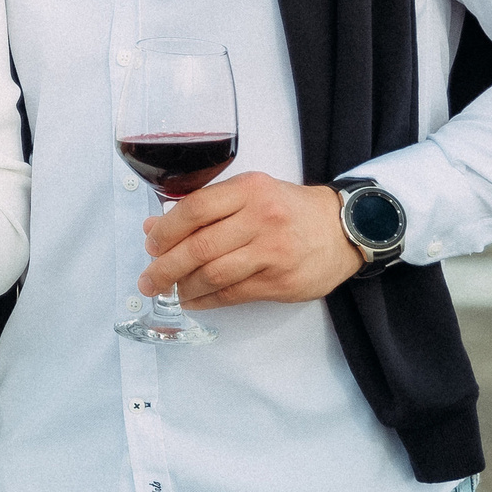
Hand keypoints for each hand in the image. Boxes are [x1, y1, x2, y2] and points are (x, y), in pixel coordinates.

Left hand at [139, 174, 364, 308]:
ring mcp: (273, 252)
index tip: (150, 245)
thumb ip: (204, 209)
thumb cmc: (288, 209)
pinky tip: (192, 301)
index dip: (165, 231)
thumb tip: (154, 228)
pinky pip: (233, 294)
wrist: (343, 228)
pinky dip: (206, 300)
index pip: (194, 209)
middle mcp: (261, 218)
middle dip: (165, 267)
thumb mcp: (249, 194)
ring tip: (168, 292)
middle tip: (148, 280)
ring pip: (214, 274)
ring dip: (183, 287)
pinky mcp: (281, 281)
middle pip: (200, 247)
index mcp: (249, 190)